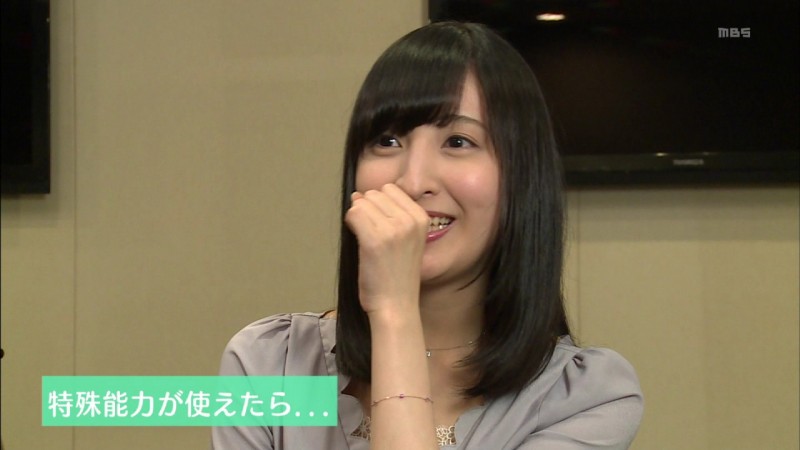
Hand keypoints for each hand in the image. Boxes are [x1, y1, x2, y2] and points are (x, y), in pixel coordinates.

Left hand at [344, 183, 429, 314]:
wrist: (396, 305)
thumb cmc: (397, 275)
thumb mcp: (406, 239)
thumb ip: (388, 214)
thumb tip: (358, 195)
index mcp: (421, 217)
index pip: (391, 189)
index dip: (379, 204)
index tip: (381, 225)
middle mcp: (410, 220)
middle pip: (375, 193)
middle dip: (367, 209)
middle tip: (371, 234)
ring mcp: (393, 229)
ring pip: (362, 202)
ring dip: (357, 217)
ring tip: (366, 240)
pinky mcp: (374, 240)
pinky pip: (353, 214)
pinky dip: (350, 224)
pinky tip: (358, 240)